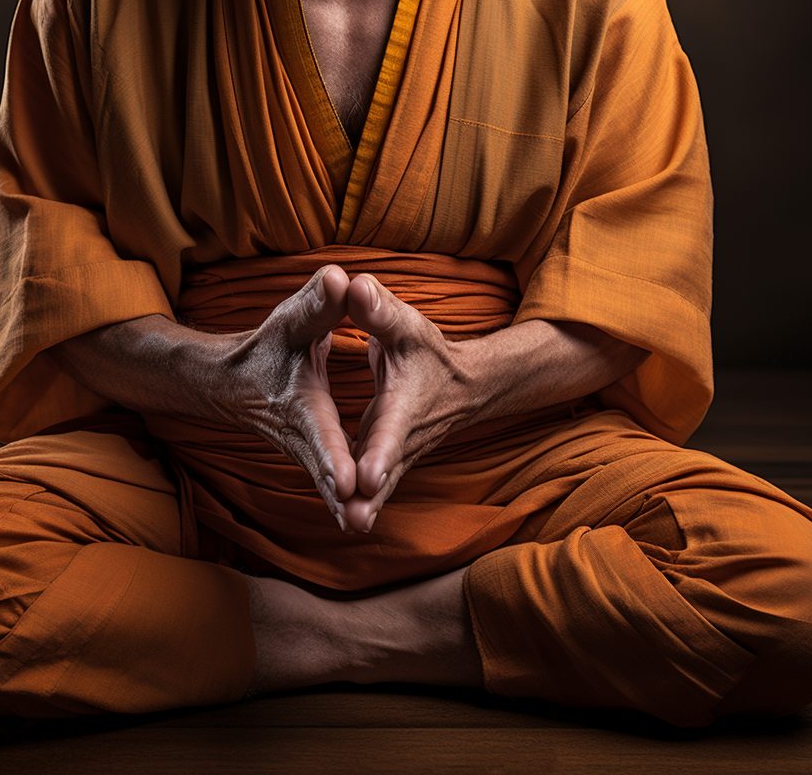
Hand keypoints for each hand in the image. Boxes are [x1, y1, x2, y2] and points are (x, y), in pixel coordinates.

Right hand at [216, 265, 357, 528]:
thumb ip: (318, 303)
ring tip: (365, 526)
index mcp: (300, 403)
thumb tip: (340, 278)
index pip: (319, 431)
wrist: (232, 382)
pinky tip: (360, 521)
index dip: (332, 454)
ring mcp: (306, 453)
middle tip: (361, 519)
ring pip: (328, 486)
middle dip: (341, 496)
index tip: (346, 481)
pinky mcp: (314, 459)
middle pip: (324, 470)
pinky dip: (343, 504)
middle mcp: (301, 435)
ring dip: (345, 507)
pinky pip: (330, 485)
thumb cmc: (265, 349)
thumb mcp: (291, 321)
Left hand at [340, 274, 478, 532]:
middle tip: (353, 517)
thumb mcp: (405, 326)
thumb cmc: (432, 353)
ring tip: (348, 525)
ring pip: (380, 487)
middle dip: (371, 493)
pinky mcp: (389, 464)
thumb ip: (376, 310)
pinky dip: (363, 504)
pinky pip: (375, 488)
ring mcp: (398, 456)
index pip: (391, 429)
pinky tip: (345, 521)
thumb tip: (352, 285)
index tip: (367, 474)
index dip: (381, 451)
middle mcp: (403, 437)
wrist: (466, 385)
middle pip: (385, 469)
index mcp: (405, 404)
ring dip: (366, 506)